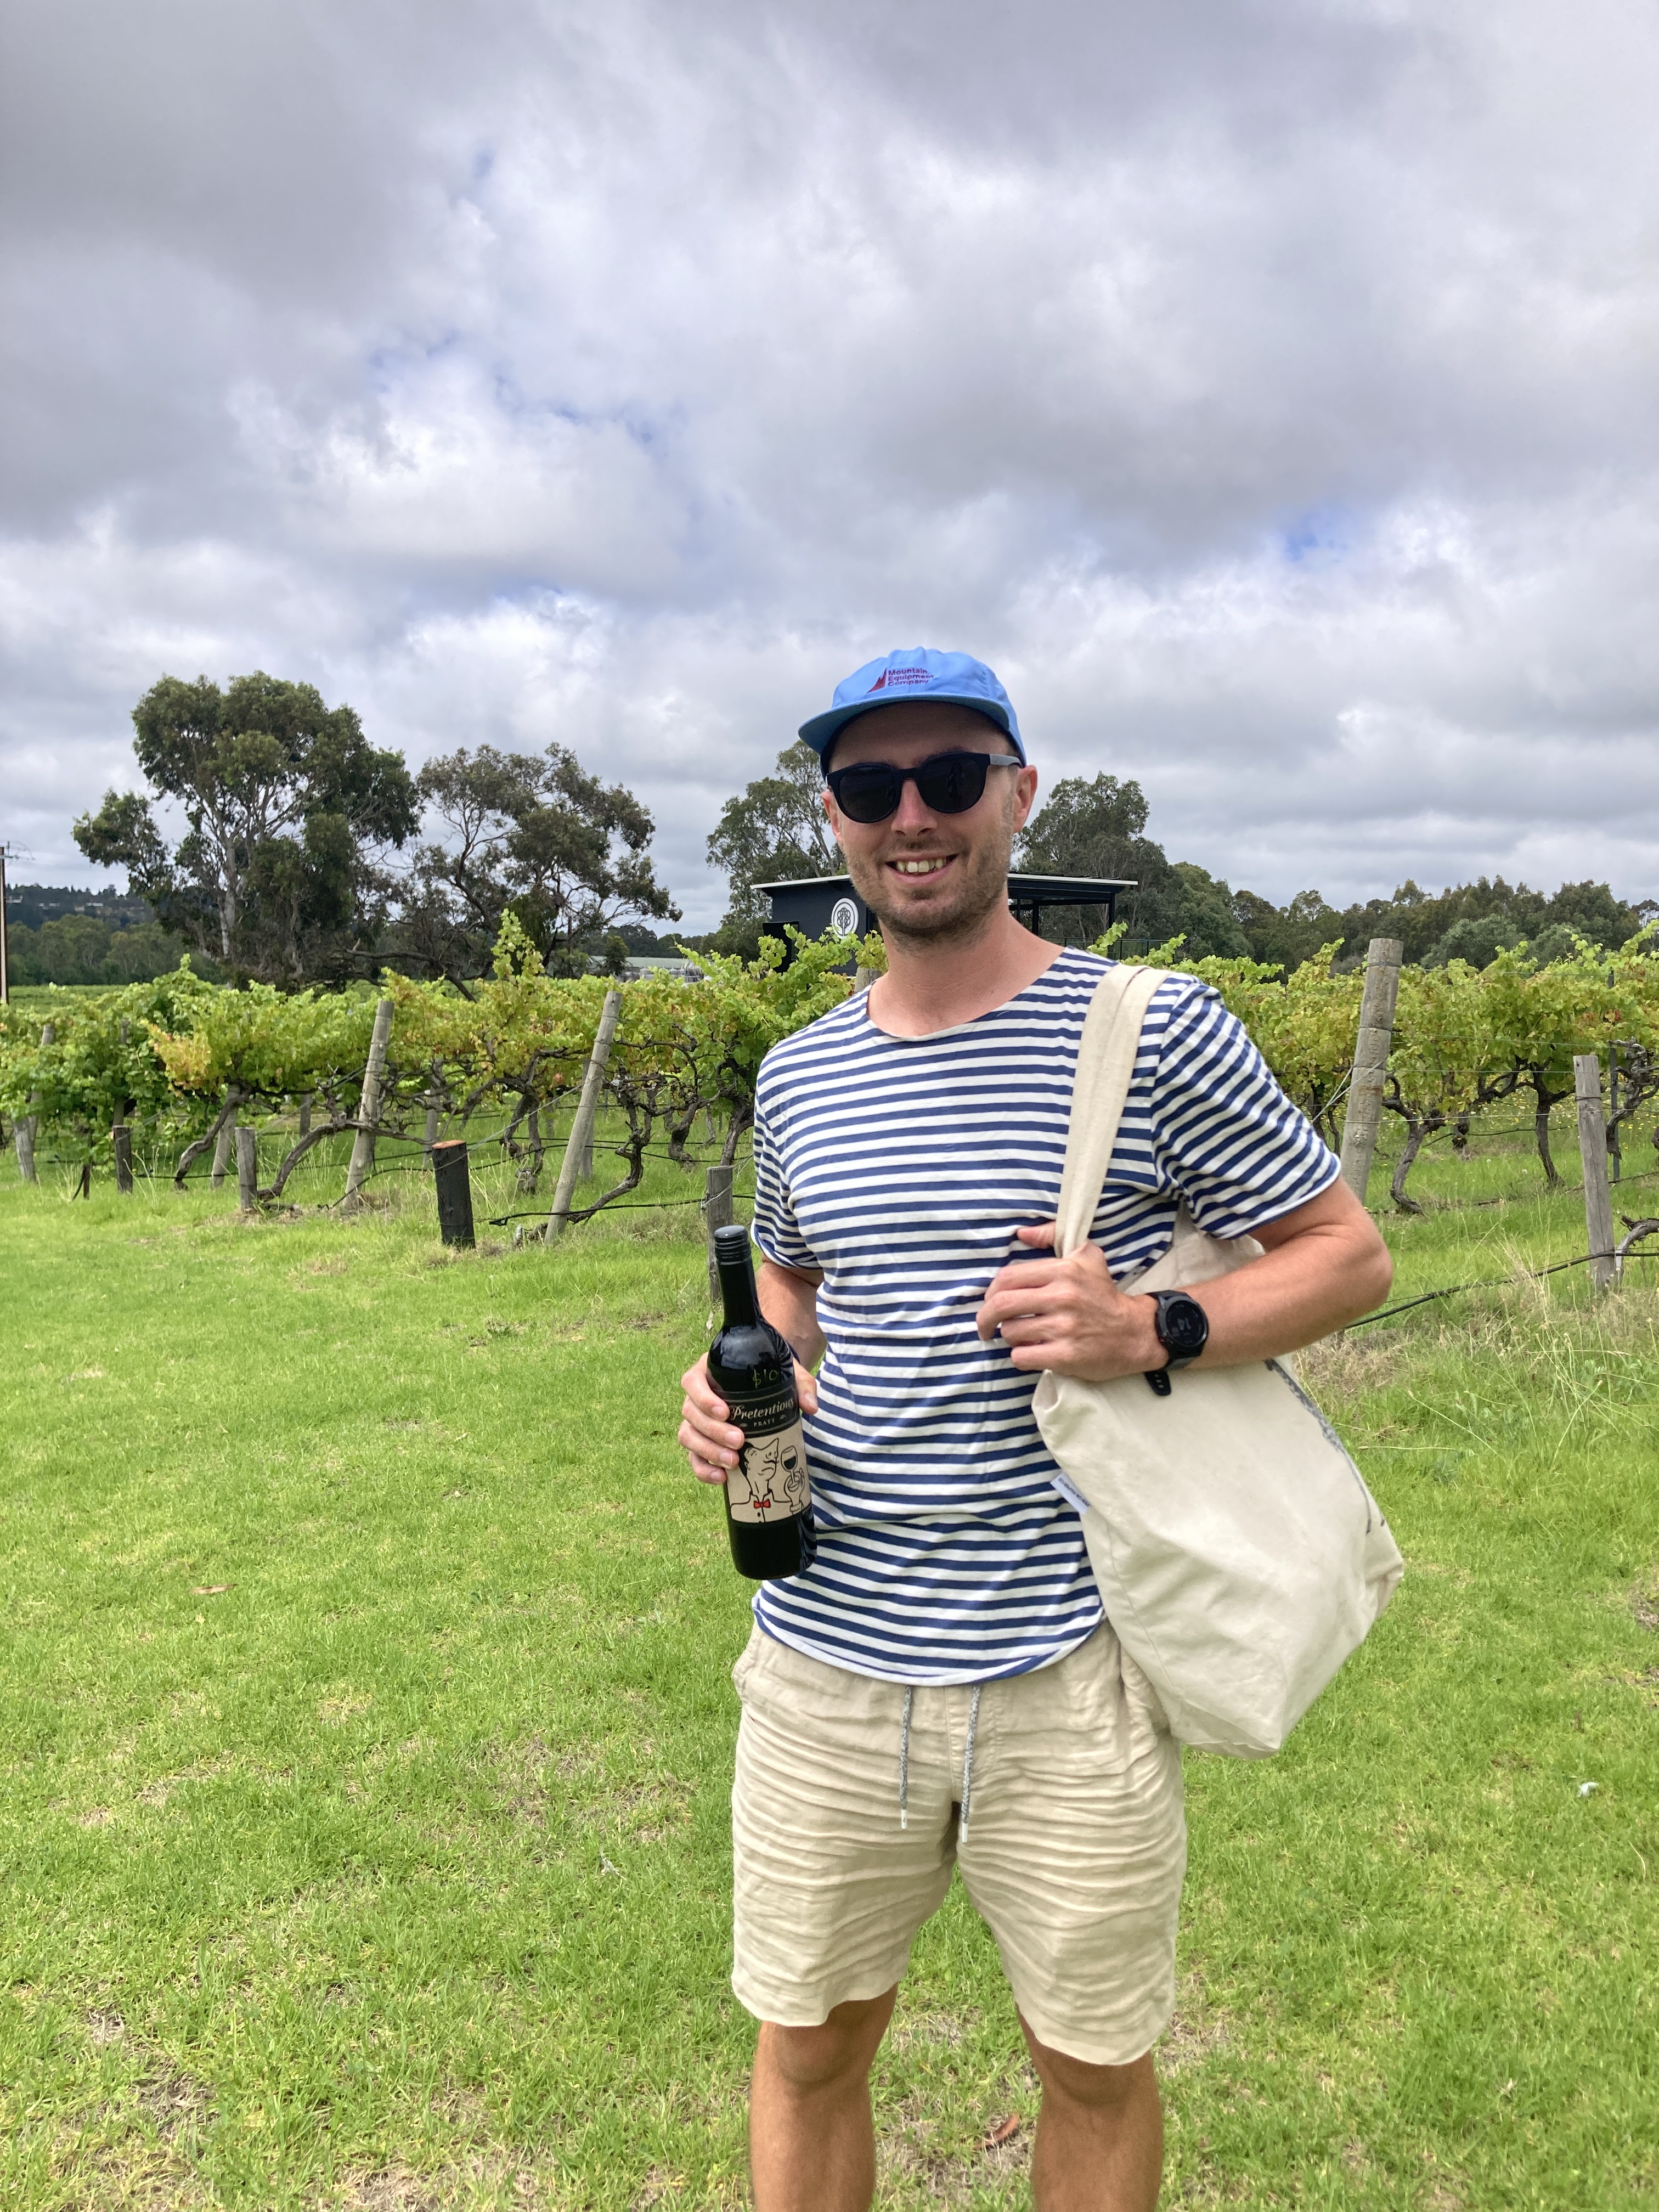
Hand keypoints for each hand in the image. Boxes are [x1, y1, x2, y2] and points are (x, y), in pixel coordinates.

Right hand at [679, 1354, 819, 1485]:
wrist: (765, 1385)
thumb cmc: (770, 1375)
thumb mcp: (787, 1372)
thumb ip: (800, 1385)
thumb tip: (810, 1407)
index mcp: (708, 1372)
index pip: (693, 1382)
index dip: (704, 1398)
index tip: (725, 1412)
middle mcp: (696, 1396)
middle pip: (691, 1413)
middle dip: (713, 1431)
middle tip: (739, 1441)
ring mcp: (696, 1420)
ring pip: (688, 1436)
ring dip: (708, 1451)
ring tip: (732, 1462)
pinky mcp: (700, 1441)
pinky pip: (693, 1457)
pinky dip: (703, 1469)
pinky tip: (721, 1478)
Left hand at [975, 1223, 1163, 1381]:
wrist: (1136, 1332)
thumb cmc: (1104, 1295)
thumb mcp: (1087, 1257)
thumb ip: (1053, 1237)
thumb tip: (1021, 1233)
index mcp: (1063, 1271)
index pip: (1007, 1277)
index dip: (991, 1292)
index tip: (991, 1302)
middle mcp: (1062, 1297)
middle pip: (1001, 1305)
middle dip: (986, 1318)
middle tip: (986, 1327)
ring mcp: (1064, 1328)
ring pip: (1011, 1333)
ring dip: (1011, 1338)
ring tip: (1023, 1337)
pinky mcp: (1065, 1356)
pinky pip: (1022, 1357)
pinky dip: (1021, 1356)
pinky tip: (1033, 1353)